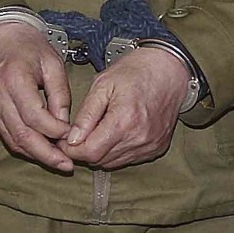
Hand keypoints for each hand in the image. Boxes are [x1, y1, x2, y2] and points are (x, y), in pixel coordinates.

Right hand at [0, 23, 72, 171]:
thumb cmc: (27, 46)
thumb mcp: (52, 62)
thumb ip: (60, 93)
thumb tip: (66, 124)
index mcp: (14, 79)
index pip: (35, 116)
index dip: (55, 130)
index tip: (72, 135)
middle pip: (22, 136)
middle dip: (46, 155)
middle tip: (67, 165)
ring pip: (13, 141)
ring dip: (36, 154)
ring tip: (58, 162)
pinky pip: (7, 136)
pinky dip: (25, 145)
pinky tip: (41, 149)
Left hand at [58, 46, 189, 169]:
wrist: (170, 70)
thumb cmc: (136, 71)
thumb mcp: (103, 83)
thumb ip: (86, 114)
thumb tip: (72, 139)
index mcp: (124, 121)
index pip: (90, 151)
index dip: (71, 148)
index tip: (63, 140)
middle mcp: (139, 138)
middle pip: (100, 160)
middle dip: (84, 150)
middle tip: (76, 134)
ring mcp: (150, 146)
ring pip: (113, 162)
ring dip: (100, 151)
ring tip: (96, 130)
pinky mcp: (157, 148)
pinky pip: (129, 159)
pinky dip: (117, 150)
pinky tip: (115, 132)